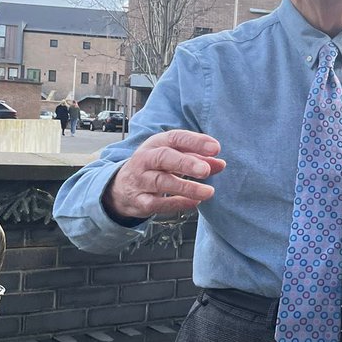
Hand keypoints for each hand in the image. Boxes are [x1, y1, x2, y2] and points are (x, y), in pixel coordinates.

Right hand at [103, 130, 226, 218]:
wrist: (121, 188)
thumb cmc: (154, 168)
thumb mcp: (174, 158)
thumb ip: (198, 159)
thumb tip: (220, 164)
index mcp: (156, 144)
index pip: (176, 138)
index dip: (195, 142)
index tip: (215, 148)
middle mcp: (146, 159)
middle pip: (164, 157)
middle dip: (186, 163)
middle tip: (206, 170)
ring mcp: (140, 180)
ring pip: (161, 182)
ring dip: (186, 187)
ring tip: (208, 192)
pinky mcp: (139, 201)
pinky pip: (156, 203)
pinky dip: (176, 203)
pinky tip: (193, 203)